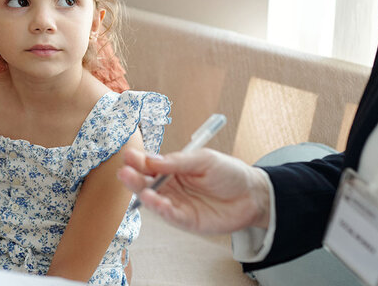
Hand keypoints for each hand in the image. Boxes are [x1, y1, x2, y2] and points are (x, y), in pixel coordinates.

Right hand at [118, 148, 270, 234]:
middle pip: (147, 183)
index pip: (150, 164)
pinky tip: (159, 203)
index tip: (129, 156)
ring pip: (155, 201)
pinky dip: (164, 211)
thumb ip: (178, 162)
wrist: (252, 194)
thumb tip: (151, 159)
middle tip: (124, 172)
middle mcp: (171, 186)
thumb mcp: (204, 160)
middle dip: (135, 178)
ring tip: (142, 190)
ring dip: (146, 196)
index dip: (139, 161)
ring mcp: (177, 204)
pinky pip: (172, 217)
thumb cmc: (228, 172)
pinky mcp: (187, 220)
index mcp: (173, 168)